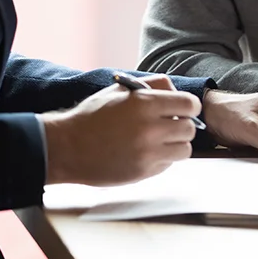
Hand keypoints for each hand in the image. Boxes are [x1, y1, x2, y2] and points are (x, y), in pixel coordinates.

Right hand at [40, 75, 199, 185]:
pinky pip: (167, 165)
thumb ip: (152, 85)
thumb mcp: (120, 89)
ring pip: (184, 150)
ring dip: (176, 145)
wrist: (67, 147)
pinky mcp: (142, 173)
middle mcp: (150, 129)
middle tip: (168, 126)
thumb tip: (176, 91)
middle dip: (181, 126)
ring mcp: (147, 153)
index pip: (190, 105)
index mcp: (145, 104)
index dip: (188, 106)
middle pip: (189, 129)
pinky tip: (145, 153)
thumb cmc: (93, 116)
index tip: (182, 109)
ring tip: (159, 141)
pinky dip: (162, 159)